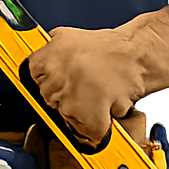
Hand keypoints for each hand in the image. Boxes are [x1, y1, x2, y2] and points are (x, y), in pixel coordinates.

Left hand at [28, 12, 168, 146]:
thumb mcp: (66, 37)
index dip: (49, 80)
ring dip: (80, 111)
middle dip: (65, 96)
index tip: (60, 80)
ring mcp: (69, 100)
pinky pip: (84, 131)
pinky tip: (104, 106)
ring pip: (66, 117)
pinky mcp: (87, 118)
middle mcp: (54, 79)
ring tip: (96, 94)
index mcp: (45, 59)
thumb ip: (46, 50)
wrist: (136, 56)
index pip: (31, 79)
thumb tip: (32, 62)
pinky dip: (96, 125)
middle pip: (48, 100)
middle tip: (83, 85)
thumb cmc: (107, 49)